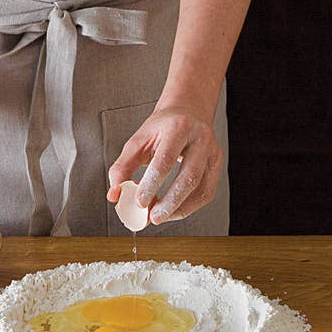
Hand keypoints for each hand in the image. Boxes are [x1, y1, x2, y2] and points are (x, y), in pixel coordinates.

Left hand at [107, 107, 221, 223]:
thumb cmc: (161, 129)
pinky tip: (173, 211)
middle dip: (170, 202)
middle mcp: (200, 139)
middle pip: (189, 176)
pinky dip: (189, 207)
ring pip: (202, 188)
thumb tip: (114, 194)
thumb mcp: (138, 141)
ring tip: (160, 217)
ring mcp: (212, 153)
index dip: (152, 184)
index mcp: (178, 127)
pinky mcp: (216, 166)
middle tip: (152, 218)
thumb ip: (123, 167)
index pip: (165, 160)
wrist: (186, 113)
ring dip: (180, 208)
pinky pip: (206, 193)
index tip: (139, 203)